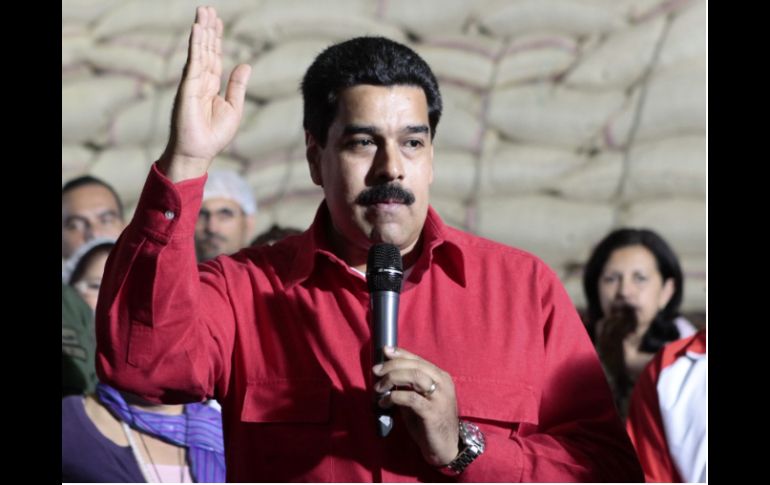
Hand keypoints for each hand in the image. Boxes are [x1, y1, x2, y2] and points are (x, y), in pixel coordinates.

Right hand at [159, 6, 251, 181]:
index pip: (214, 56)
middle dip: (208, 29)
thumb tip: (246, 64)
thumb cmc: (214, 135)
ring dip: (201, 30)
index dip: (216, 39)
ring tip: (203, 11)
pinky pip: (193, 61)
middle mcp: (201, 80)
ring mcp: (193, 82)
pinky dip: (196, 45)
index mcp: (212, 85)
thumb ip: (237, 85)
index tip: (217, 21)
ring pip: (199, 51)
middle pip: (206, 49)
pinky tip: (197, 29)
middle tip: (208, 8)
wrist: (198, 152)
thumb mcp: (233, 108)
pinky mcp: (188, 87)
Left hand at [373, 346, 458, 465]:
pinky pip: (411, 398)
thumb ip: (409, 385)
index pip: (418, 360)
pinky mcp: (432, 412)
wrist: (445, 447)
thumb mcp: (420, 399)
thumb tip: (387, 374)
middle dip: (392, 366)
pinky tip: (385, 402)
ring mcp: (440, 398)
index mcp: (442, 377)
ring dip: (392, 378)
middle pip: (415, 366)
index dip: (401, 353)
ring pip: (415, 377)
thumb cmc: (429, 422)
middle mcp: (443, 384)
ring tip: (379, 388)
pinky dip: (394, 397)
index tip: (385, 351)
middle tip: (376, 371)